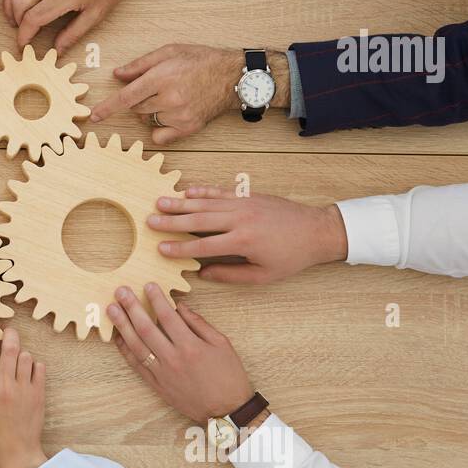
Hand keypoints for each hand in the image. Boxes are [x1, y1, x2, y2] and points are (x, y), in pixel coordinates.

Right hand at [0, 308, 46, 467]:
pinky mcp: (39, 393)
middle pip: (8, 345)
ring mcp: (23, 387)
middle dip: (7, 333)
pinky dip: (33, 365)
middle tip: (5, 333)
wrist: (16, 456)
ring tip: (14, 362)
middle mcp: (3, 384)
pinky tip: (26, 373)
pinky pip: (39, 367)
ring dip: (19, 353)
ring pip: (25, 354)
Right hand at [4, 0, 175, 51]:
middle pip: (18, 2)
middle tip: (21, 32)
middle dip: (15, 21)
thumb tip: (57, 51)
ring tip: (14, 16)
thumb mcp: (97, 14)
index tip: (23, 45)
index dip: (24, 36)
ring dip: (9, 3)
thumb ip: (73, 34)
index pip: (32, 18)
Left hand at [90, 44, 261, 144]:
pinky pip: (160, 136)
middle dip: (139, 100)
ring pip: (147, 120)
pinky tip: (171, 114)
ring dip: (150, 111)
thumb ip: (140, 64)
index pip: (127, 97)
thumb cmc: (201, 60)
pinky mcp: (188, 128)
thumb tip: (117, 75)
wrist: (233, 77)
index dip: (108, 108)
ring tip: (170, 97)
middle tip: (156, 88)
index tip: (94, 116)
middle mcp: (170, 99)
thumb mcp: (170, 52)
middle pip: (136, 109)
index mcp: (162, 77)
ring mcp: (179, 116)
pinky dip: (159, 128)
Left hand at [107, 285, 251, 422]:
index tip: (148, 285)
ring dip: (122, 326)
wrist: (226, 410)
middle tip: (120, 292)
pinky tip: (118, 336)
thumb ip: (199, 323)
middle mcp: (173, 358)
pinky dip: (125, 350)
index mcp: (191, 346)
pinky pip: (136, 365)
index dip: (156, 299)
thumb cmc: (228, 375)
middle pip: (146, 328)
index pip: (168, 316)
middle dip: (131, 308)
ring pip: (136, 346)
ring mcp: (162, 373)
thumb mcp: (222, 344)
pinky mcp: (156, 385)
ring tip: (112, 310)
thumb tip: (180, 306)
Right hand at [149, 187, 348, 284]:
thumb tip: (202, 274)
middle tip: (150, 221)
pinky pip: (220, 193)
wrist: (316, 230)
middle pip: (198, 219)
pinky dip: (202, 191)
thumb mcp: (263, 275)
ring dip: (181, 203)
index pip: (203, 245)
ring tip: (160, 202)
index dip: (180, 248)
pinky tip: (186, 192)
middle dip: (172, 221)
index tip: (161, 248)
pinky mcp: (248, 196)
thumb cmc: (292, 257)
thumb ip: (230, 274)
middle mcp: (241, 219)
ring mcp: (244, 204)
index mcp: (243, 242)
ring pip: (206, 203)